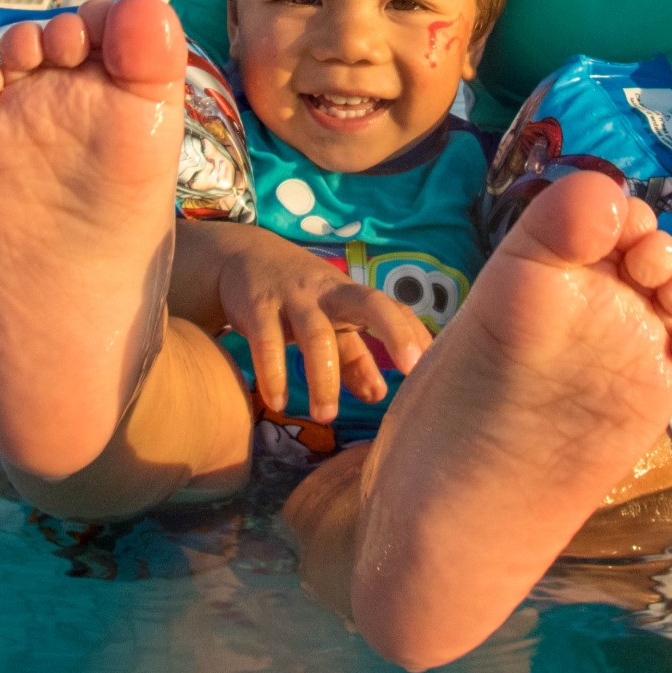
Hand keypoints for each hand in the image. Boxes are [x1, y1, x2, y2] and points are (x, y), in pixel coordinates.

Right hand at [213, 228, 432, 422]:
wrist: (242, 257)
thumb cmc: (298, 296)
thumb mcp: (329, 321)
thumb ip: (354, 358)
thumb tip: (380, 396)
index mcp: (351, 295)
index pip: (392, 308)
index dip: (413, 334)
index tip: (429, 367)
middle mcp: (329, 291)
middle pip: (370, 304)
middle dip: (394, 333)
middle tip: (411, 372)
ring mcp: (294, 296)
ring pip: (317, 333)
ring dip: (324, 377)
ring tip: (326, 415)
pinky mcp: (258, 305)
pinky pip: (267, 342)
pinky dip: (273, 373)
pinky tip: (278, 403)